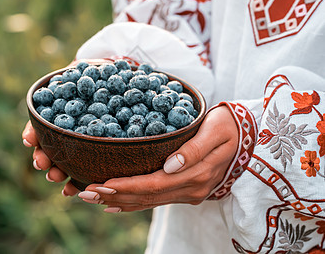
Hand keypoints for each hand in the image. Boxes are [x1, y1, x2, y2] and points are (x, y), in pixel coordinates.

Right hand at [22, 58, 112, 195]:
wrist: (118, 82)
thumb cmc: (97, 74)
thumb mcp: (85, 71)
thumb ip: (76, 74)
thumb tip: (75, 71)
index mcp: (57, 113)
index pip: (40, 126)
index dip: (33, 134)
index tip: (29, 141)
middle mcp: (64, 131)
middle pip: (49, 147)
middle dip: (43, 157)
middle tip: (42, 164)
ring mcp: (79, 144)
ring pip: (63, 161)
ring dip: (56, 171)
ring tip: (54, 178)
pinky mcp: (95, 154)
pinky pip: (85, 170)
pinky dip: (77, 181)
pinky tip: (71, 190)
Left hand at [77, 106, 238, 211]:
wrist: (248, 136)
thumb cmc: (229, 126)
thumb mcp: (216, 130)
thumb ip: (194, 150)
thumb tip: (170, 166)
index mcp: (197, 174)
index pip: (153, 185)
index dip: (126, 186)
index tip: (101, 184)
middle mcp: (191, 189)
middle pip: (146, 197)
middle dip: (114, 196)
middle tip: (85, 194)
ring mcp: (189, 193)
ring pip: (149, 202)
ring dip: (120, 202)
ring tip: (93, 200)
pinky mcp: (187, 192)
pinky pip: (156, 201)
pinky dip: (135, 204)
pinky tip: (116, 206)